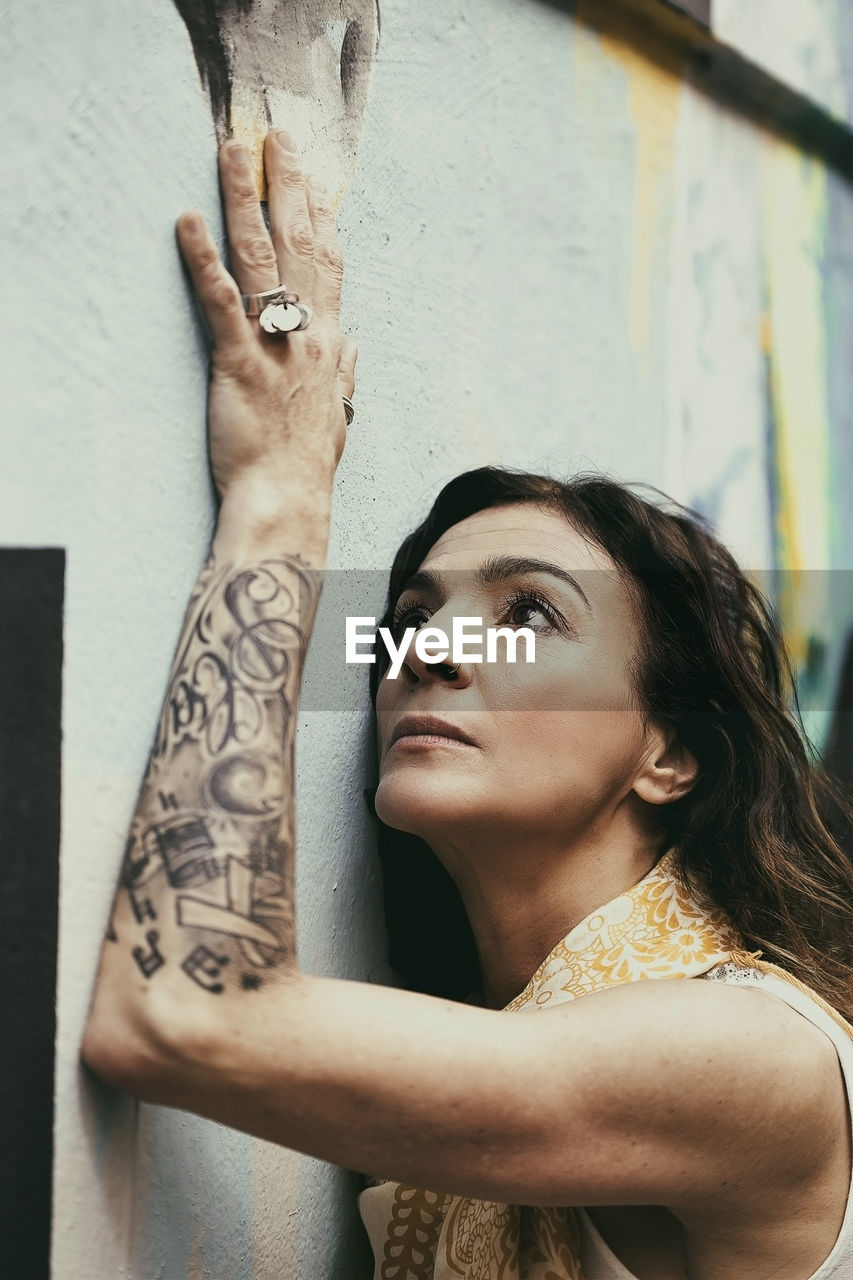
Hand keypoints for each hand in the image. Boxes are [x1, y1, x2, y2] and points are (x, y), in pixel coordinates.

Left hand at [177, 130, 356, 504]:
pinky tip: (188, 222)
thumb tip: (354, 345)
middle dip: (288, 186)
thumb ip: (345, 373)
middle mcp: (307, 334)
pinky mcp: (238, 362)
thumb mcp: (337, 413)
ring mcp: (274, 345)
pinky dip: (203, 260)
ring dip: (245, 199)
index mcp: (328, 342)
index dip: (320, 216)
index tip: (313, 178)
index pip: (328, 265)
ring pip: (261, 258)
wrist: (288, 498)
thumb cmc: (307, 462)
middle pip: (300, 244)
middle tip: (278, 138)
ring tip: (233, 153)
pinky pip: (221, 302)